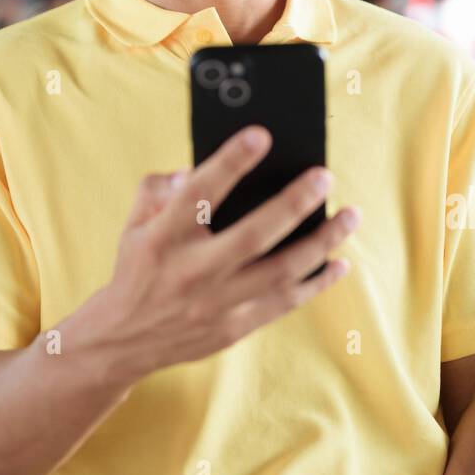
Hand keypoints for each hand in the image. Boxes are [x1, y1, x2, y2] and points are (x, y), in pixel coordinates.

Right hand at [98, 125, 359, 380]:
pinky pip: (285, 304)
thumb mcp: (135, 222)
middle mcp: (193, 271)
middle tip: (325, 175)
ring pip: (281, 272)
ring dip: (322, 243)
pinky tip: (339, 262)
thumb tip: (198, 168)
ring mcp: (217, 303)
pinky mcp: (234, 328)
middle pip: (253, 235)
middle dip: (294, 203)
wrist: (124, 340)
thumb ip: (160, 188)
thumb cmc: (138, 267)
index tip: (262, 134)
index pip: (200, 192)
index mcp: (164, 236)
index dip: (230, 162)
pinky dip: (317, 283)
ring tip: (350, 215)